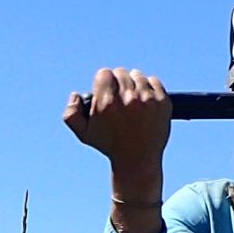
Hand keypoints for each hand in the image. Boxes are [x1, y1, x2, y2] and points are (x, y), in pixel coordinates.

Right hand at [63, 69, 171, 196]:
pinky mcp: (162, 102)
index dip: (104, 82)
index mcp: (107, 103)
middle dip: (118, 83)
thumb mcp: (83, 134)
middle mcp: (128, 98)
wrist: (137, 160)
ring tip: (133, 100)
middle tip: (120, 97)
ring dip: (134, 84)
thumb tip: (76, 95)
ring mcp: (147, 99)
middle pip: (121, 72)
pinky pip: (154, 81)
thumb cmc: (110, 145)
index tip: (106, 92)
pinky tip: (145, 101)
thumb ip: (71, 114)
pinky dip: (150, 88)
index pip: (104, 73)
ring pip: (137, 75)